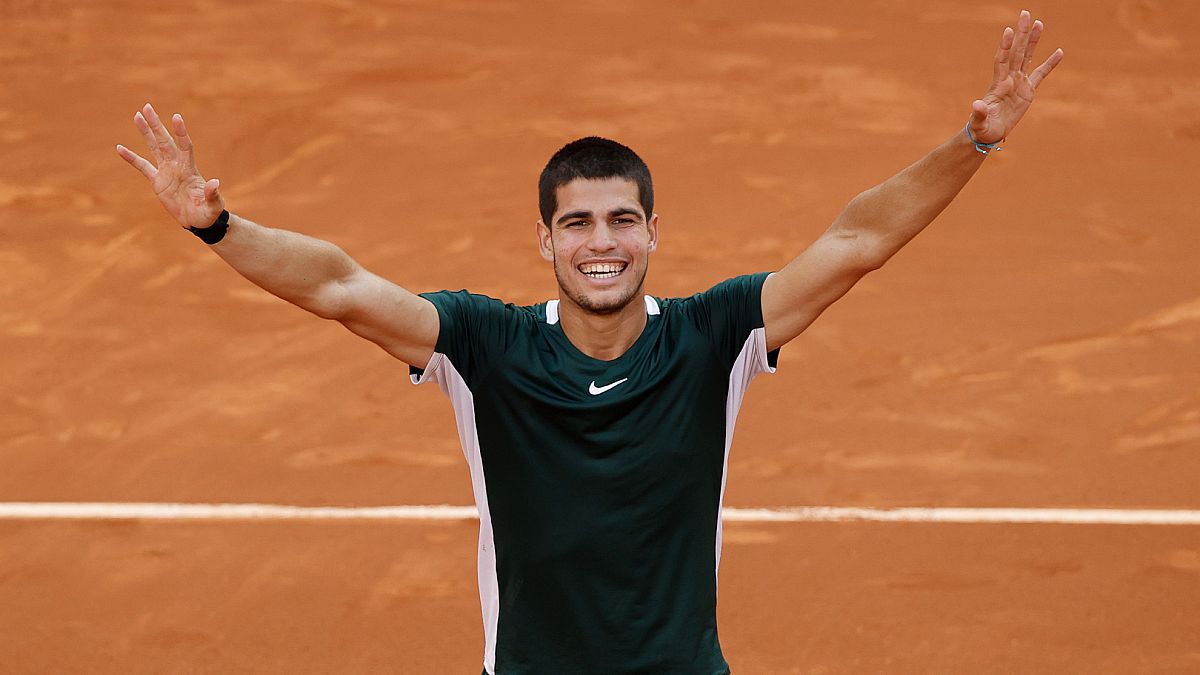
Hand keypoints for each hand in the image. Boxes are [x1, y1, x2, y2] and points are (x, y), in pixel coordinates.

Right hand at [116, 103, 224, 229]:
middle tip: (147, 107)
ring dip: (146, 132)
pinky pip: (142, 166)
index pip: (185, 146)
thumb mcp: (213, 205)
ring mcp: (166, 171)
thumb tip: (215, 182)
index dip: (181, 133)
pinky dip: (131, 158)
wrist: (198, 221)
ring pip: (154, 147)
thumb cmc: (208, 212)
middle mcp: (177, 165)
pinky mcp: (157, 181)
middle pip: (165, 140)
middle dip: (156, 125)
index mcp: (190, 168)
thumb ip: (213, 194)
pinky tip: (120, 148)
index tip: (176, 117)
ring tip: (137, 115)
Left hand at [968, 9, 1063, 144]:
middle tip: (1025, 14)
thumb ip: (979, 113)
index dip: (1005, 46)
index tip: (1009, 30)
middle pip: (1016, 52)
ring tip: (1039, 23)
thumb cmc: (982, 127)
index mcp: (998, 84)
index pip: (1002, 60)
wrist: (989, 133)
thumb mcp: (980, 122)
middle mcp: (1009, 79)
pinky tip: (1059, 52)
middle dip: (1021, 34)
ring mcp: (1019, 83)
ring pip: (1027, 57)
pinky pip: (1041, 74)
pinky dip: (1050, 64)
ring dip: (1033, 41)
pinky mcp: (1028, 91)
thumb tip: (976, 104)